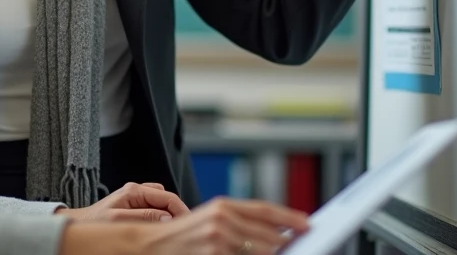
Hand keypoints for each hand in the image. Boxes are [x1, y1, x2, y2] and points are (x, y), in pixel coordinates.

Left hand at [56, 182, 189, 221]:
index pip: (168, 197)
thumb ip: (144, 216)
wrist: (80, 223)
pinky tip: (159, 227)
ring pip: (163, 203)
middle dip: (178, 213)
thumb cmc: (95, 221)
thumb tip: (167, 217)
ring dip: (170, 214)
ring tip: (171, 229)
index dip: (182, 211)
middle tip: (183, 229)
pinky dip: (161, 216)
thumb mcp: (119, 219)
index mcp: (134, 191)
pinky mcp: (135, 204)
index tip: (190, 225)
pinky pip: (155, 208)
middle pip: (168, 199)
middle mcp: (137, 191)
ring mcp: (136, 197)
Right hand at [135, 197, 308, 254]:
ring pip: (260, 249)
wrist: (150, 245)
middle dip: (285, 241)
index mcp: (221, 205)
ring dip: (273, 253)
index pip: (264, 209)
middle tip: (300, 244)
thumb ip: (238, 223)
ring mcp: (217, 238)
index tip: (306, 223)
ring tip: (285, 253)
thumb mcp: (209, 221)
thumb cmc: (180, 236)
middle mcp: (221, 218)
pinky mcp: (213, 254)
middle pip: (267, 232)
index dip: (288, 216)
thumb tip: (272, 232)